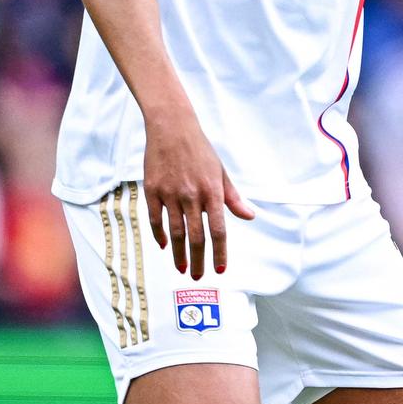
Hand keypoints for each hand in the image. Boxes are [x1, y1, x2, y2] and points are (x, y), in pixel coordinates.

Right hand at [142, 103, 254, 275]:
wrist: (172, 127)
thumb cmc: (200, 150)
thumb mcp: (221, 172)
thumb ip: (233, 197)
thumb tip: (250, 216)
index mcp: (212, 192)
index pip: (218, 230)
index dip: (219, 252)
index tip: (219, 269)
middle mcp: (192, 195)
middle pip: (196, 236)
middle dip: (198, 260)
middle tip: (197, 276)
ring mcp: (170, 193)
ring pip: (175, 232)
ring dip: (179, 253)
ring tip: (181, 268)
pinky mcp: (152, 190)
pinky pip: (155, 219)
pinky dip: (159, 235)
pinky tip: (164, 245)